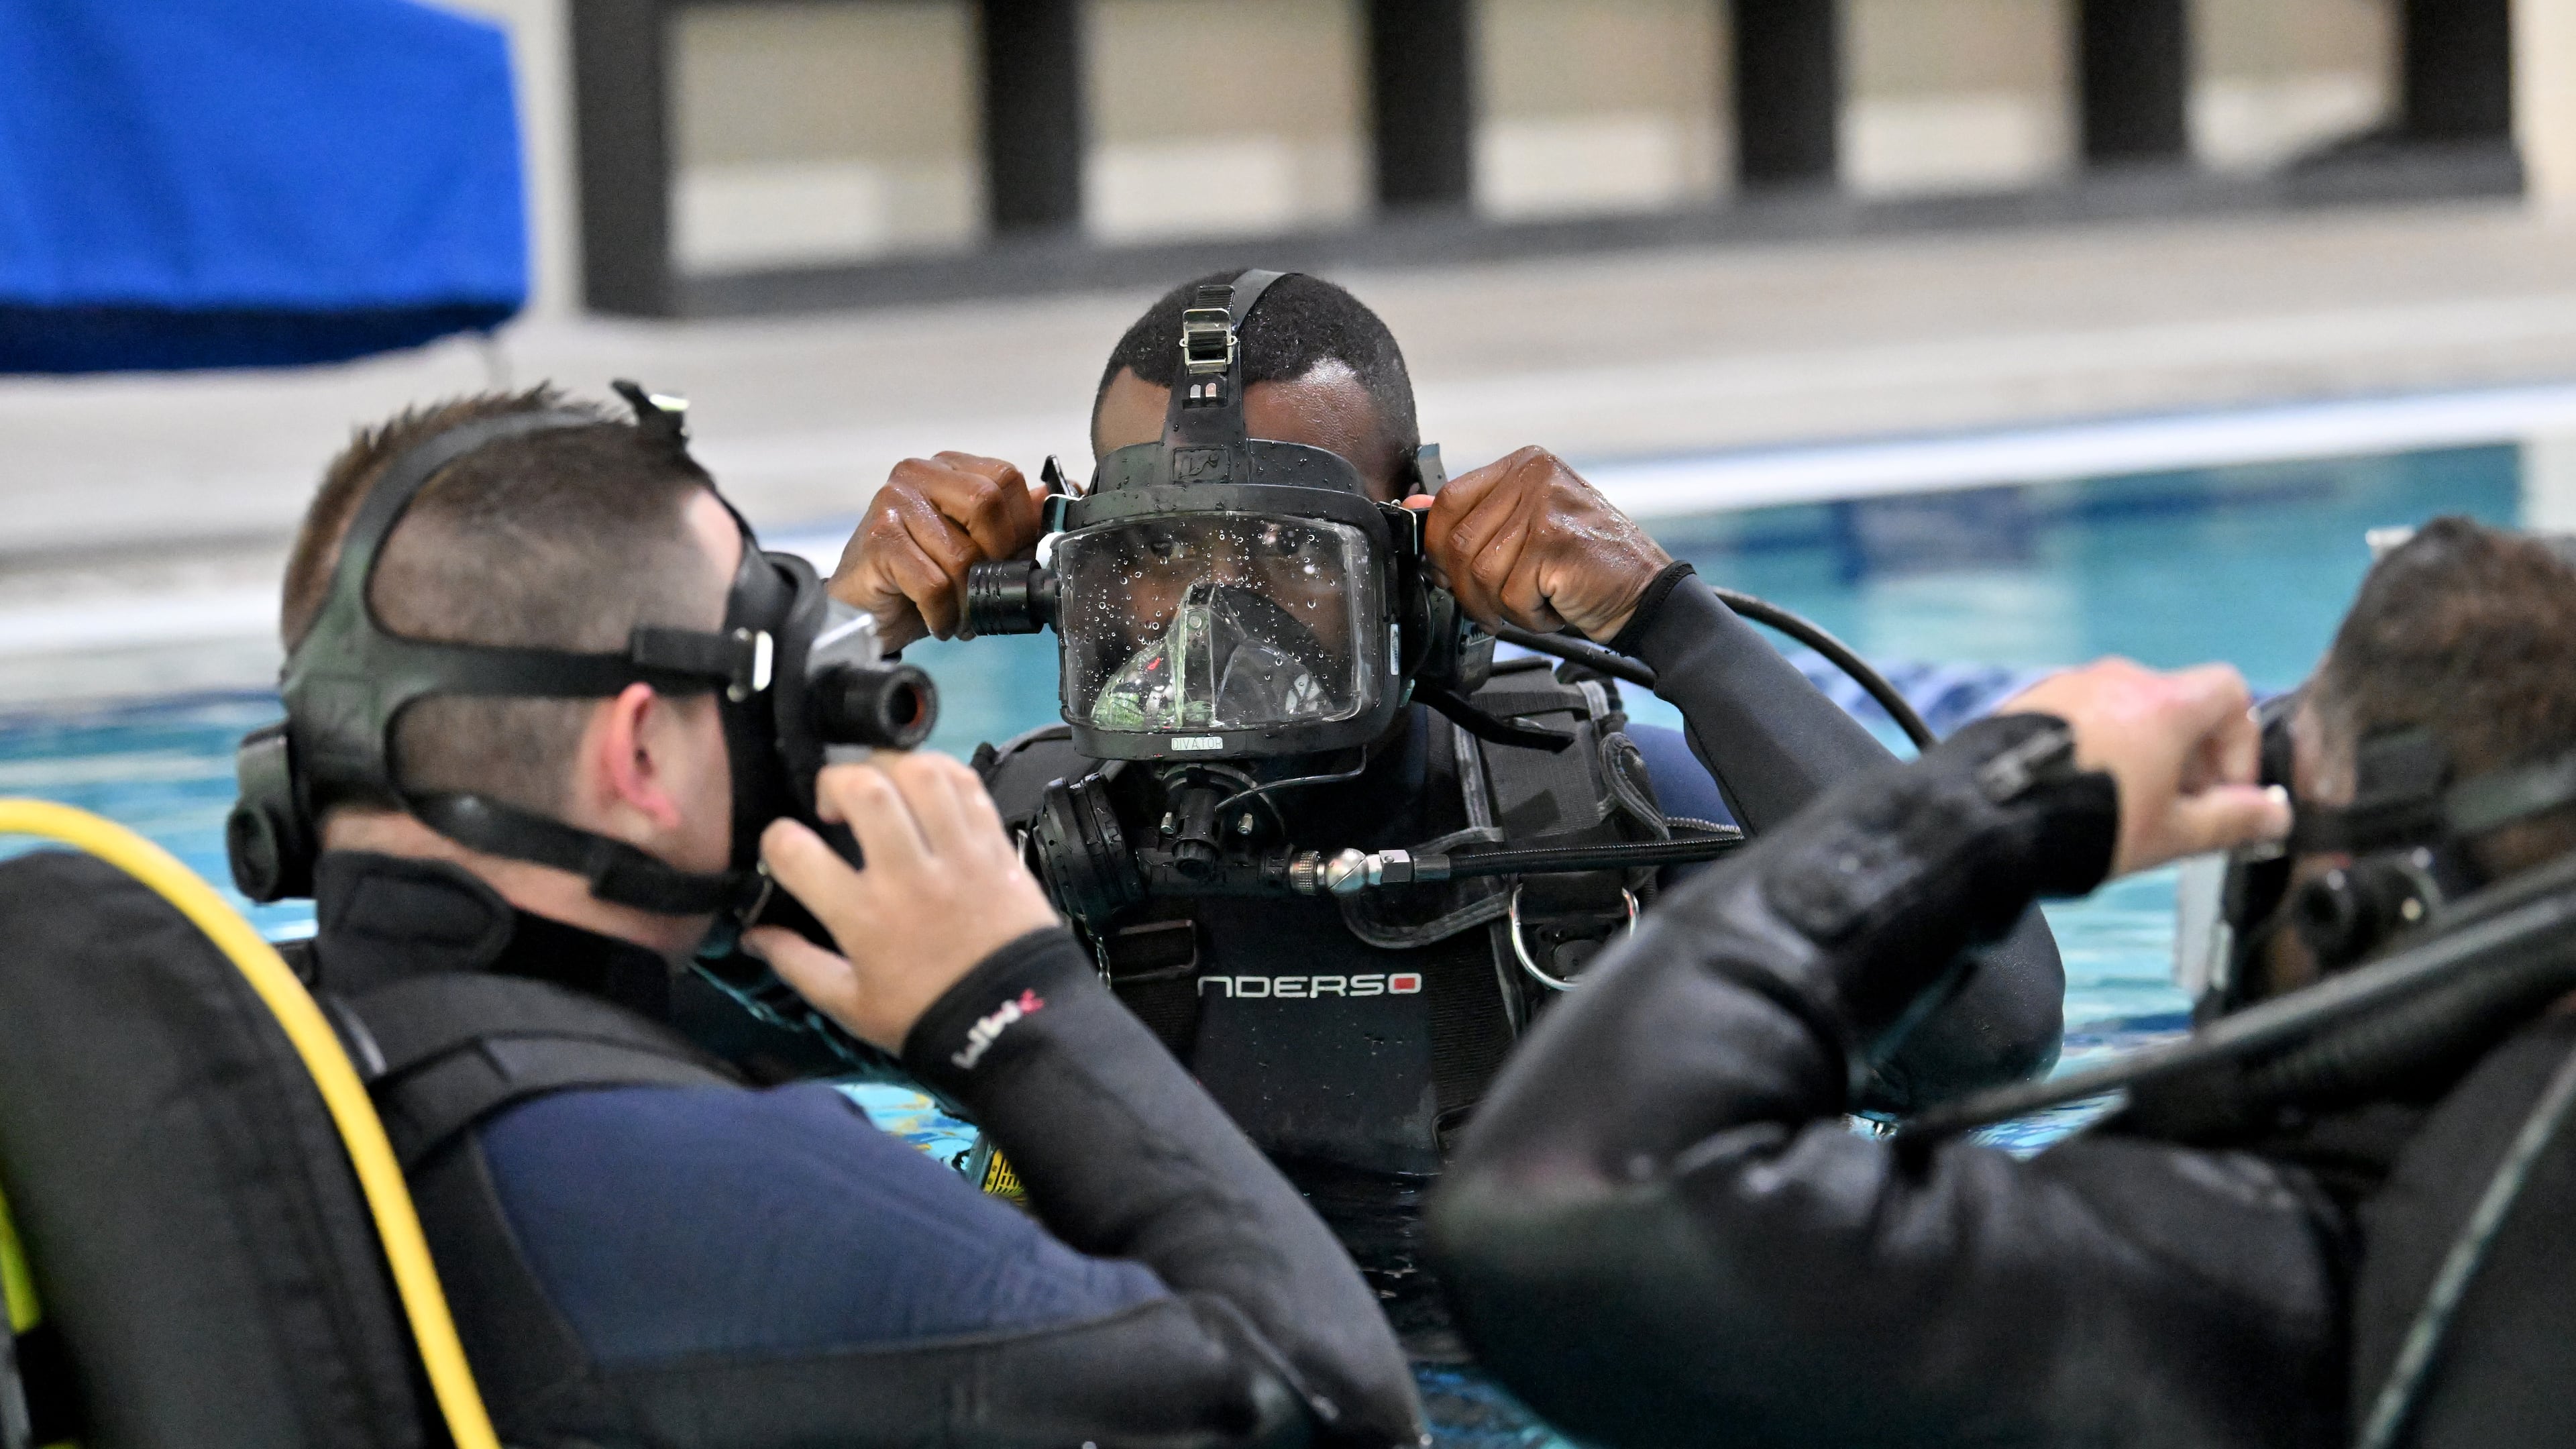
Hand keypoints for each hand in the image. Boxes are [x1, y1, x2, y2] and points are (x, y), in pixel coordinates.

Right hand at [747, 754, 1059, 1050]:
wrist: (1014, 1023)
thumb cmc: (925, 1014)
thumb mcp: (849, 1005)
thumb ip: (796, 964)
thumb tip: (752, 934)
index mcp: (864, 916)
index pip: (797, 851)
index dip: (776, 839)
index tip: (785, 846)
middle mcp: (909, 875)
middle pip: (865, 791)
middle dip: (835, 780)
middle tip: (834, 803)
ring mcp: (958, 855)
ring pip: (922, 774)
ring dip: (890, 767)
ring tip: (882, 788)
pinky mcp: (995, 846)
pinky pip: (968, 784)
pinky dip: (941, 770)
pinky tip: (925, 786)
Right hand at [829, 454, 1046, 648]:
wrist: (864, 613)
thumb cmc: (919, 579)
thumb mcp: (975, 547)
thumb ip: (1010, 521)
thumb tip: (1048, 495)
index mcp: (948, 468)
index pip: (1005, 478)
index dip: (1019, 526)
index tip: (1010, 559)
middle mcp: (917, 474)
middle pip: (986, 504)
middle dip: (996, 557)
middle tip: (986, 586)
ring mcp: (893, 502)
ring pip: (962, 554)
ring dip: (969, 599)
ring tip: (960, 613)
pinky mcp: (878, 539)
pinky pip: (934, 584)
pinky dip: (943, 614)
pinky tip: (937, 620)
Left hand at [1413, 446, 1671, 641]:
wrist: (1647, 594)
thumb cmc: (1587, 566)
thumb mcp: (1528, 530)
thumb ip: (1476, 517)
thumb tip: (1414, 509)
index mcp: (1526, 465)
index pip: (1450, 499)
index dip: (1436, 545)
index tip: (1444, 572)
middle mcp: (1535, 477)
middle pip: (1458, 542)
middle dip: (1467, 588)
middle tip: (1492, 603)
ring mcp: (1546, 508)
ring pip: (1480, 573)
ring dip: (1501, 605)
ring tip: (1536, 600)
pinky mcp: (1556, 544)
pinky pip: (1510, 595)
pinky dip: (1528, 616)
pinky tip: (1555, 604)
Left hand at [1999, 658, 2290, 876]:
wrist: (1989, 820)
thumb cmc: (2086, 824)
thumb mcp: (2173, 833)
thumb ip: (2233, 820)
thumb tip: (2276, 816)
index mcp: (2164, 702)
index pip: (2229, 692)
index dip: (2240, 742)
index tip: (2226, 789)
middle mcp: (2118, 680)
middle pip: (2178, 704)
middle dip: (2191, 756)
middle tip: (2180, 809)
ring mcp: (2070, 687)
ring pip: (2128, 712)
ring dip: (2144, 752)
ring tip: (2129, 807)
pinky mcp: (2032, 702)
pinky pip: (2083, 717)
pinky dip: (2098, 747)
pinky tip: (2082, 793)